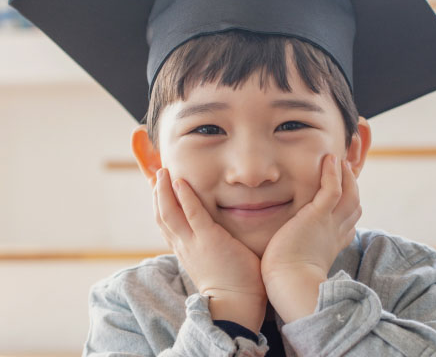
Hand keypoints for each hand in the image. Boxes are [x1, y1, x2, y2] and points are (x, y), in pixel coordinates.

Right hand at [153, 168, 266, 301]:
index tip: (157, 189)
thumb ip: (212, 247)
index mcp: (185, 251)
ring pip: (168, 213)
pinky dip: (184, 196)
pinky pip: (192, 213)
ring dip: (163, 190)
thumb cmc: (234, 286)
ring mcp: (193, 243)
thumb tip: (221, 237)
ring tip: (163, 171)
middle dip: (157, 193)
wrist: (236, 306)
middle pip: (161, 216)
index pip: (167, 224)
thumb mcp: (215, 262)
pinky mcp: (208, 240)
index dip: (161, 205)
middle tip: (156, 173)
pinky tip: (180, 181)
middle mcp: (183, 246)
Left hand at [260, 154, 361, 283]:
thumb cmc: (286, 280)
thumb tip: (283, 255)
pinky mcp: (318, 216)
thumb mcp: (297, 264)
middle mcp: (335, 233)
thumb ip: (296, 254)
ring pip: (348, 194)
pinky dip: (333, 173)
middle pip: (353, 206)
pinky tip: (330, 159)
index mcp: (331, 245)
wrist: (289, 284)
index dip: (348, 211)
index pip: (347, 224)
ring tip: (339, 161)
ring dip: (346, 175)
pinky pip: (332, 189)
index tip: (345, 200)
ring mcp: (329, 223)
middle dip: (353, 188)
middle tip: (346, 172)